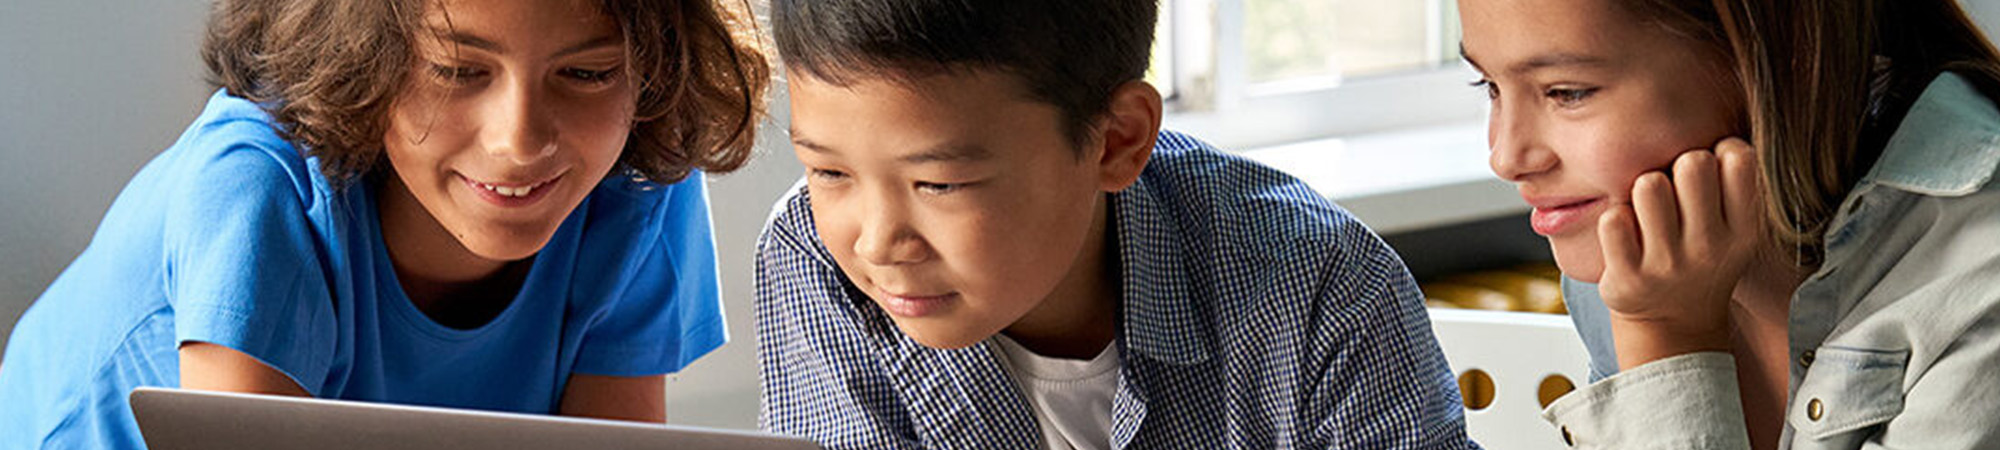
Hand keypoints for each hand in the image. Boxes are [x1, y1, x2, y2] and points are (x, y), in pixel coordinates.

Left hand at [1596, 138, 1765, 369]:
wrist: (1673, 324)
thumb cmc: (1699, 255)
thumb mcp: (1734, 225)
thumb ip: (1731, 179)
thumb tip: (1718, 101)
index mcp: (1743, 227)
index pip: (1738, 156)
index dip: (1718, 151)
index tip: (1709, 172)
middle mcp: (1711, 247)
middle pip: (1692, 162)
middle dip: (1676, 165)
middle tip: (1673, 190)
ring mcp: (1669, 265)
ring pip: (1649, 184)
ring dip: (1641, 189)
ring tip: (1647, 211)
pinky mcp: (1629, 279)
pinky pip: (1612, 219)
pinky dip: (1613, 219)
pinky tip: (1625, 234)